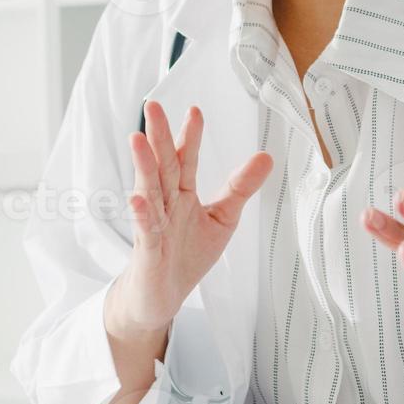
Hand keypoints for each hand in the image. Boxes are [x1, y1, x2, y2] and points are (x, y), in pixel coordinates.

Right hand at [105, 101, 273, 343]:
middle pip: (163, 166)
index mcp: (182, 194)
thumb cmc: (188, 254)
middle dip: (159, 137)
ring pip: (149, 191)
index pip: (185, 160)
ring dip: (143, 166)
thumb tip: (266, 156)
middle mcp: (165, 204)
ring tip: (138, 139)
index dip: (189, 136)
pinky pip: (145, 231)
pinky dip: (142, 215)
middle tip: (153, 106)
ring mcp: (153, 226)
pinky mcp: (148, 251)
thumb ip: (240, 188)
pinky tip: (138, 199)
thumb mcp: (222, 218)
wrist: (161, 296)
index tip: (195, 111)